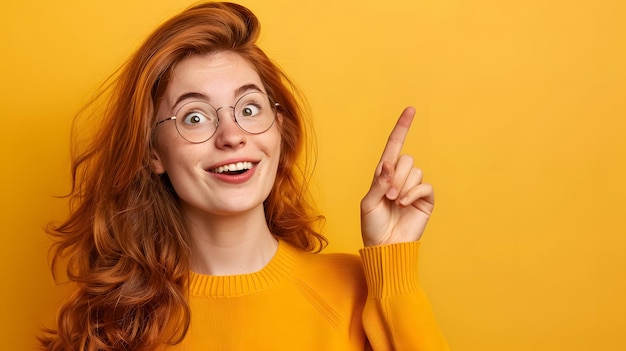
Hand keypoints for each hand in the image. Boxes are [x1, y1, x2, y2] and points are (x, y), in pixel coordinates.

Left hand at [360, 107, 433, 246]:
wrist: (385, 247)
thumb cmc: (373, 226)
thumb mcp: (368, 203)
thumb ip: (379, 183)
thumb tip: (389, 164)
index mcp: (383, 175)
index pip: (394, 146)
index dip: (402, 128)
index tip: (410, 110)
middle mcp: (400, 178)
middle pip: (405, 159)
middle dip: (395, 177)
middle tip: (388, 196)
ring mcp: (414, 188)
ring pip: (414, 171)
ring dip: (402, 187)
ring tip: (395, 202)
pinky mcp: (425, 200)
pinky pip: (425, 185)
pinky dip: (413, 193)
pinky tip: (404, 204)